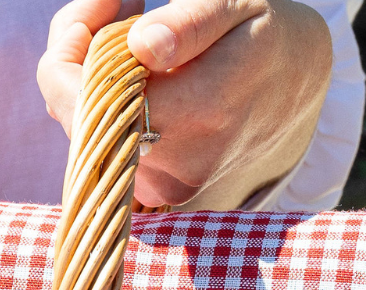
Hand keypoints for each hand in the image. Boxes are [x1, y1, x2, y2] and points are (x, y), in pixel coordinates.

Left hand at [38, 0, 332, 209]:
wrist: (297, 94)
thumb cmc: (264, 38)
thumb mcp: (237, 7)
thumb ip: (189, 24)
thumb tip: (141, 46)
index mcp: (194, 113)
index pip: (85, 100)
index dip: (69, 51)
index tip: (101, 5)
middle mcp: (171, 166)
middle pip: (78, 118)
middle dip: (80, 59)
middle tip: (116, 6)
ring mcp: (161, 188)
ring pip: (89, 135)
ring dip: (95, 84)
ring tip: (137, 40)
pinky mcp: (156, 195)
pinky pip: (107, 150)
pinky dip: (109, 110)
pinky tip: (139, 78)